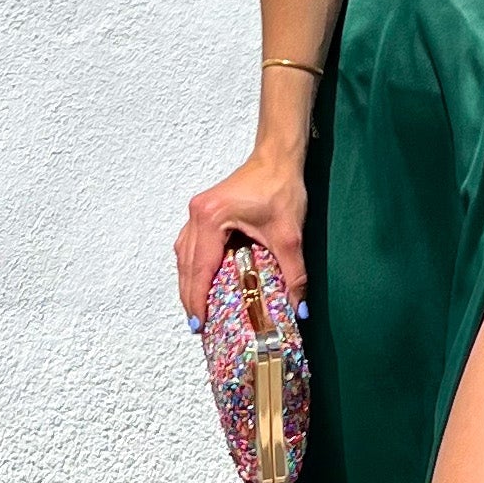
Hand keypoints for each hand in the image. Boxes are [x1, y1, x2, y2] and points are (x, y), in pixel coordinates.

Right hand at [175, 153, 308, 324]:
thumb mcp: (290, 235)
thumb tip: (299, 307)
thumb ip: (294, 274)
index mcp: (211, 219)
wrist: (278, 157)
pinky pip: (189, 244)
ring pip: (183, 255)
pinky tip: (201, 280)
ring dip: (189, 282)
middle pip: (185, 265)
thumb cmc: (281, 186)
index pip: (200, 269)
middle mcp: (197, 214)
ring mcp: (197, 211)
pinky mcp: (203, 211)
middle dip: (190, 296)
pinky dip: (193, 266)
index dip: (197, 300)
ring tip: (197, 308)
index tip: (199, 324)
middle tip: (196, 325)